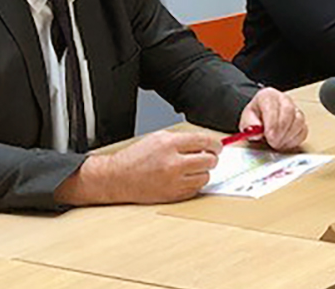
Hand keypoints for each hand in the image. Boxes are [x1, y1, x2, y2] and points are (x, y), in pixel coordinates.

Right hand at [54, 131, 220, 205]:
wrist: (117, 178)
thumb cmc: (136, 158)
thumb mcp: (158, 138)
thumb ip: (183, 139)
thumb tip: (205, 144)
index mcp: (169, 144)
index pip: (204, 141)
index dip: (215, 144)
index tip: (217, 146)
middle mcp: (173, 163)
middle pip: (209, 160)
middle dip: (211, 158)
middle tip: (207, 157)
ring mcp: (174, 181)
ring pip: (205, 176)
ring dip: (202, 172)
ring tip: (191, 168)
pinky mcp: (173, 195)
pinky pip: (195, 189)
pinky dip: (194, 183)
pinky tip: (184, 178)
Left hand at [239, 88, 307, 151]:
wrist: (261, 119)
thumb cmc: (255, 118)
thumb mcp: (246, 120)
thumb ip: (249, 125)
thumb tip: (256, 131)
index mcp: (268, 96)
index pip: (273, 106)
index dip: (272, 123)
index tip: (269, 137)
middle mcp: (284, 100)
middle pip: (289, 112)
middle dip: (281, 130)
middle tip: (273, 143)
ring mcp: (295, 109)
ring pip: (299, 121)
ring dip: (288, 136)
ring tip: (277, 143)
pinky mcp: (301, 121)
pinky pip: (303, 130)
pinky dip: (294, 139)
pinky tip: (284, 142)